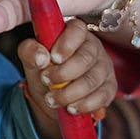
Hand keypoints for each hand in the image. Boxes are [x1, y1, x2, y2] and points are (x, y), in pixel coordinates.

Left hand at [18, 16, 115, 134]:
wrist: (51, 94)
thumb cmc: (43, 68)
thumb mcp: (30, 58)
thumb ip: (30, 51)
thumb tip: (41, 57)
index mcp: (74, 33)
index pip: (77, 30)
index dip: (66, 44)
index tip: (53, 58)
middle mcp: (93, 48)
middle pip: (86, 58)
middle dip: (64, 73)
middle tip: (46, 81)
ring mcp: (104, 68)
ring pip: (93, 79)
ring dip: (70, 92)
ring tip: (52, 99)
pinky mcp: (109, 88)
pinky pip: (102, 96)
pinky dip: (84, 104)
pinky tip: (70, 108)